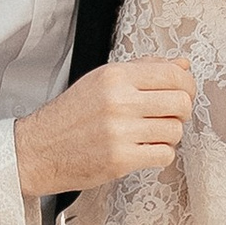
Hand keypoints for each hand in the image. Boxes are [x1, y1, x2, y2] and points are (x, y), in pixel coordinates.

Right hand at [13, 55, 193, 199]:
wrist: (38, 150)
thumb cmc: (71, 116)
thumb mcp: (102, 81)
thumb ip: (144, 69)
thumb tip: (182, 65)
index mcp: (115, 76)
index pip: (173, 74)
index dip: (187, 85)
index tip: (183, 93)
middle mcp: (119, 101)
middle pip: (181, 102)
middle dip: (181, 111)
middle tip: (168, 116)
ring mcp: (120, 131)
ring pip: (175, 130)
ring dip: (168, 135)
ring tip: (149, 134)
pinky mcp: (121, 159)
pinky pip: (165, 154)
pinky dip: (160, 154)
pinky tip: (144, 150)